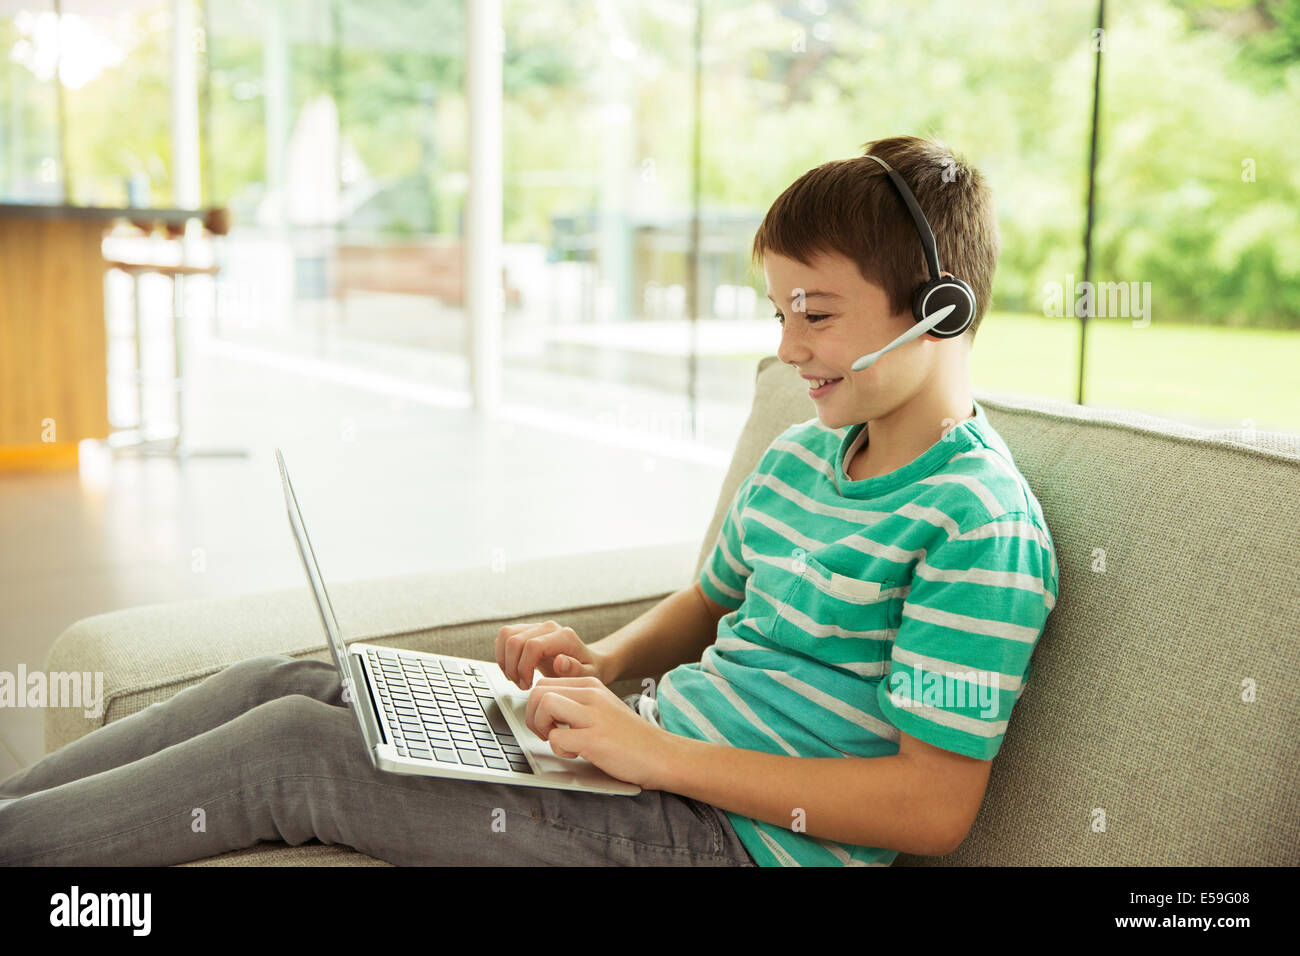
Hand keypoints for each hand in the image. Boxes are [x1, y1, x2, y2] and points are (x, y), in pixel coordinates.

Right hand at [495, 620, 609, 690]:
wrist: (587, 662)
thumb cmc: (587, 670)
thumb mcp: (588, 675)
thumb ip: (575, 670)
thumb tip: (560, 661)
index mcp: (564, 637)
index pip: (533, 645)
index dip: (524, 667)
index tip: (527, 685)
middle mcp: (548, 627)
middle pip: (515, 641)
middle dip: (512, 667)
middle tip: (522, 685)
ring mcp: (536, 627)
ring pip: (506, 635)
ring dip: (505, 660)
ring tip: (516, 678)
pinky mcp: (526, 631)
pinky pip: (504, 636)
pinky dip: (502, 655)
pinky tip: (512, 670)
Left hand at [525, 676, 674, 789]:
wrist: (662, 755)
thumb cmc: (631, 738)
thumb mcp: (603, 709)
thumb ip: (577, 705)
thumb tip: (542, 709)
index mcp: (591, 686)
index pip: (545, 683)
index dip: (537, 706)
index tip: (547, 722)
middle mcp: (591, 695)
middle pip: (538, 691)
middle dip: (533, 716)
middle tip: (547, 733)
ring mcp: (593, 716)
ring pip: (544, 705)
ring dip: (541, 727)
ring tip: (557, 740)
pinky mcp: (595, 739)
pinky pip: (556, 738)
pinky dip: (558, 750)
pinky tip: (575, 753)